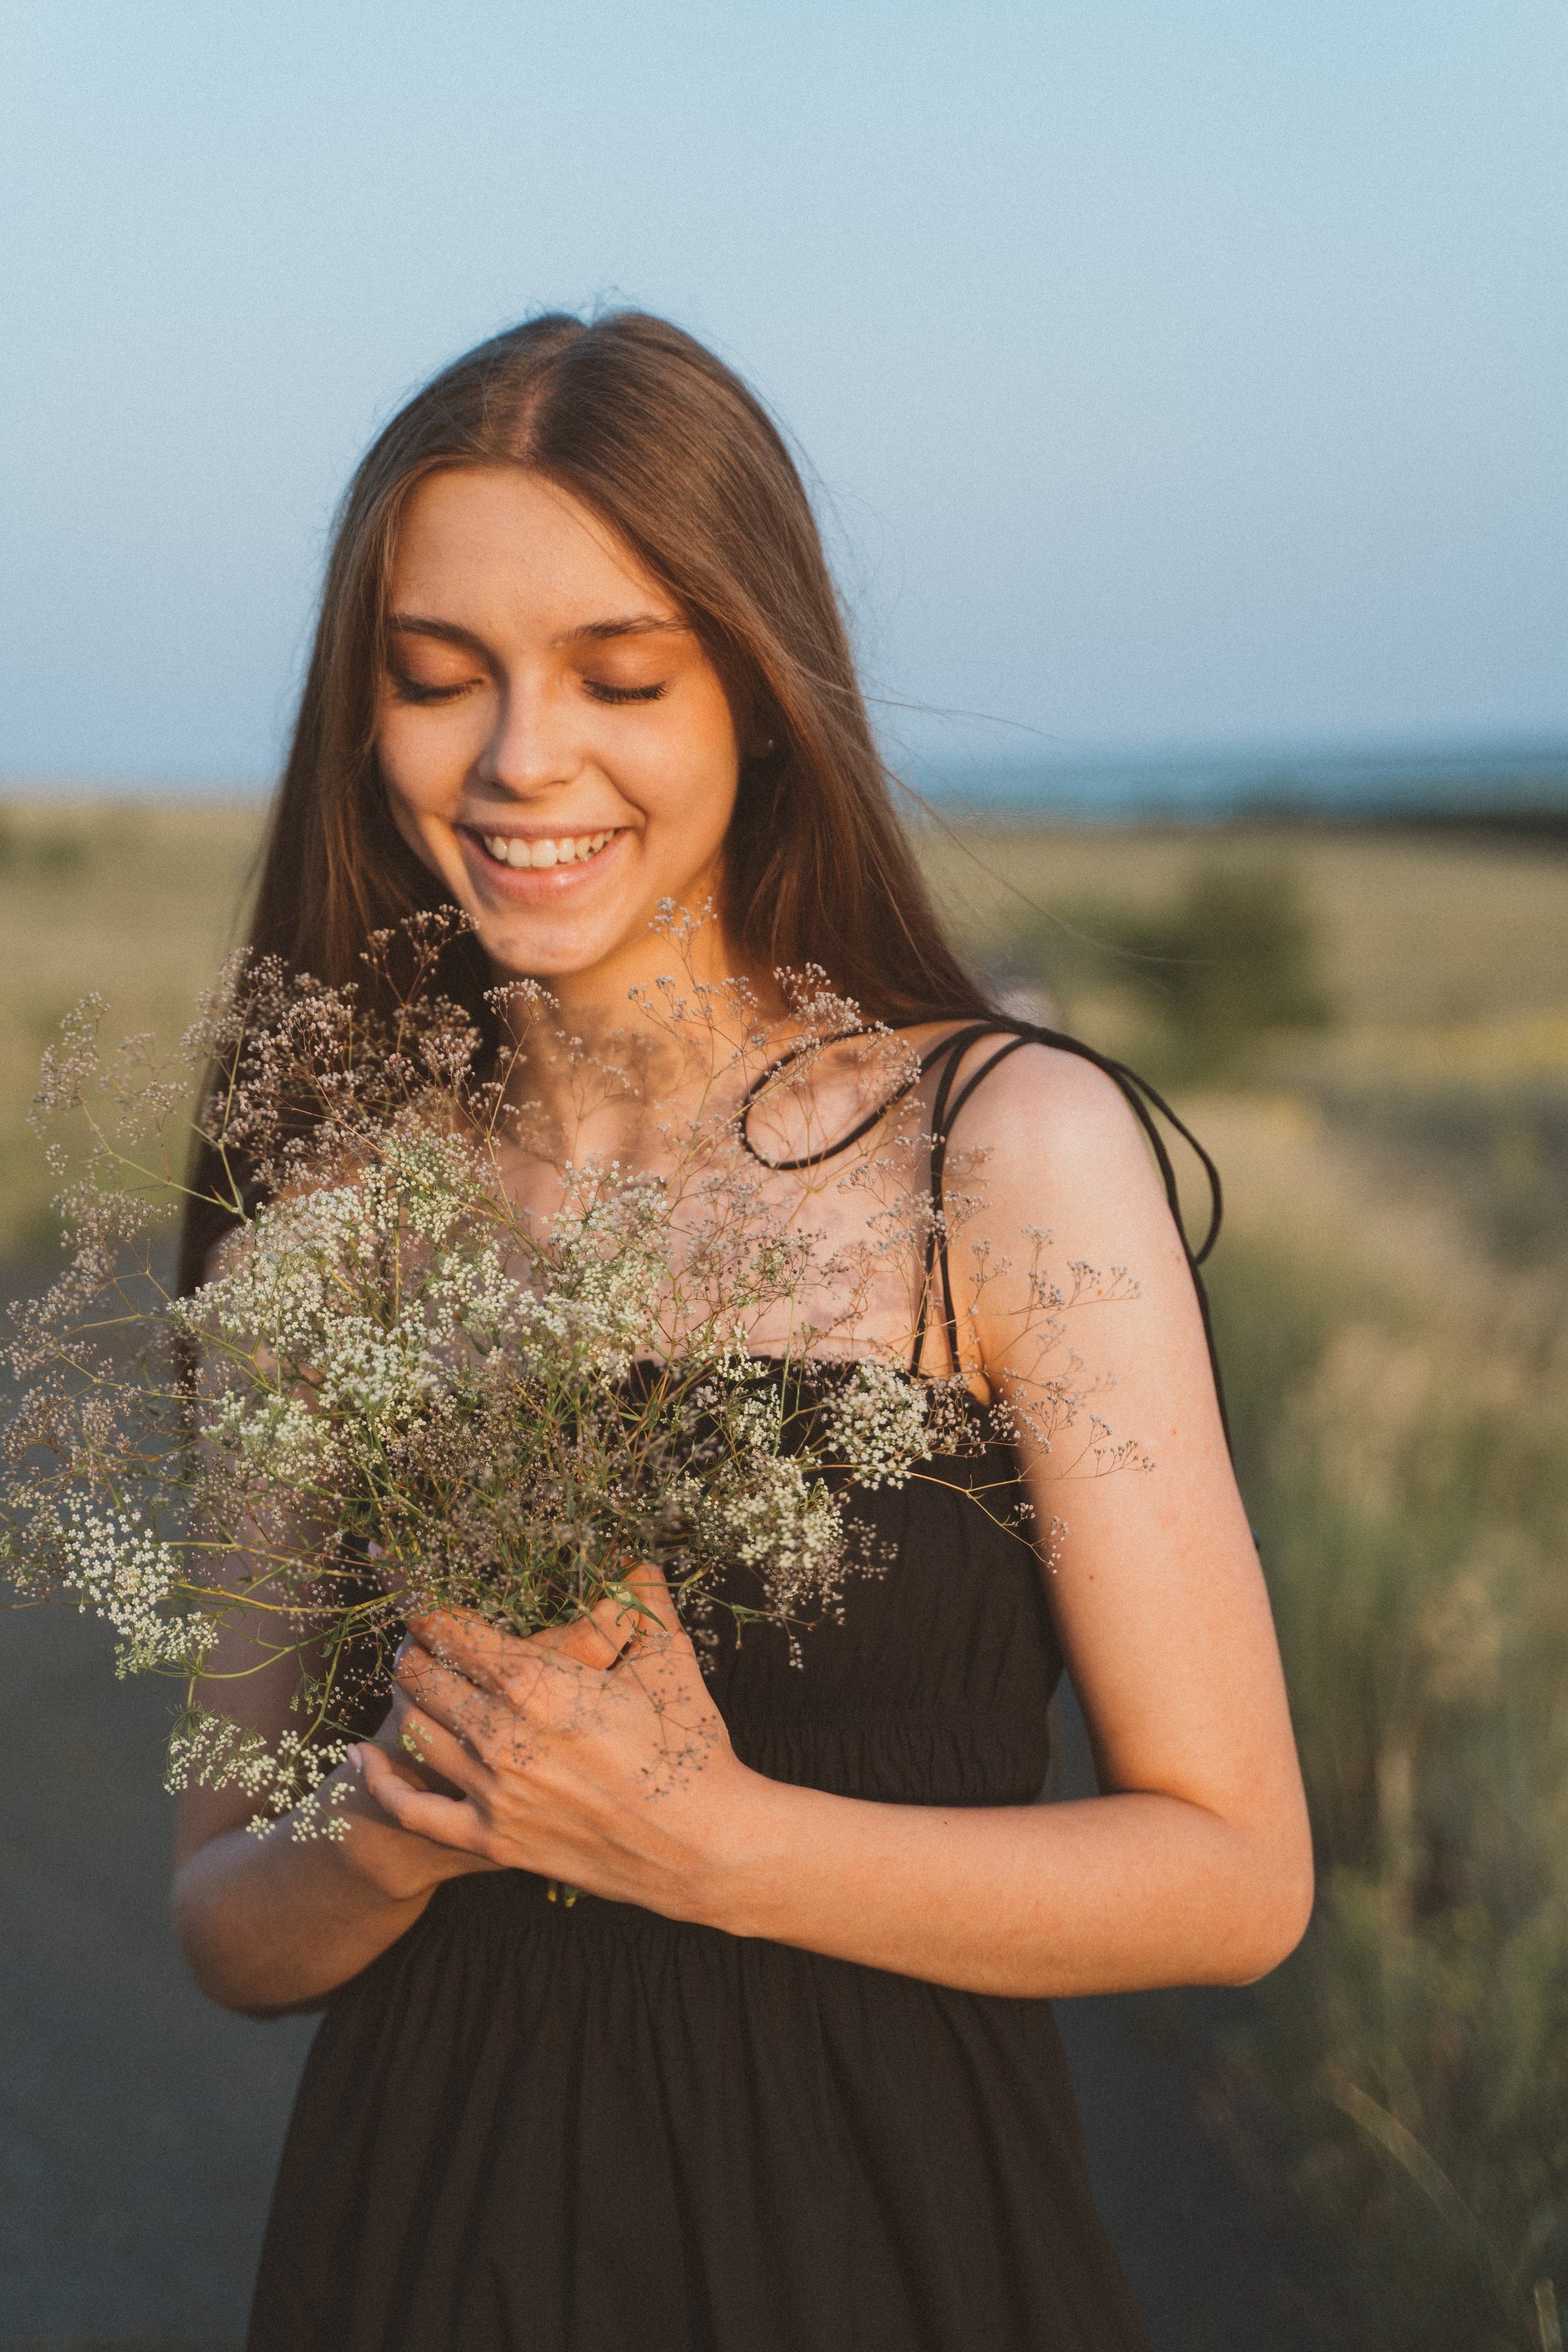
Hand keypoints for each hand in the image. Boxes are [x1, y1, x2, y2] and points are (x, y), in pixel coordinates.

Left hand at [353, 1565, 755, 1921]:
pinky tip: (364, 1754)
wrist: (703, 1847)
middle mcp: (500, 1735)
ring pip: (417, 1731)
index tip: (401, 1572)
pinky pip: (415, 1811)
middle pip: (422, 1675)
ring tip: (416, 1679)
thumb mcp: (669, 1660)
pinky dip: (381, 1779)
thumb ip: (642, 1601)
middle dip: (416, 1646)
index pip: (449, 1626)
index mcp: (536, 1682)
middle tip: (424, 1634)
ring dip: (409, 1699)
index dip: (419, 1596)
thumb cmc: (690, 1747)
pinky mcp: (493, 1841)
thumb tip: (635, 1558)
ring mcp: (492, 1792)